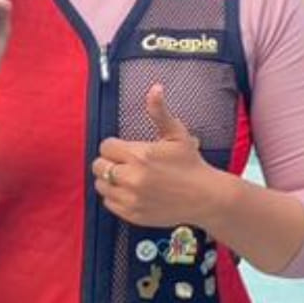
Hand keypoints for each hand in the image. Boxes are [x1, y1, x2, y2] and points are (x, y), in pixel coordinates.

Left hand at [92, 85, 220, 227]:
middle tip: (124, 163)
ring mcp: (131, 198)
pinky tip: (130, 191)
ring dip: (110, 180)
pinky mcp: (132, 214)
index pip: (106, 147)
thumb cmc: (191, 164)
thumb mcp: (177, 134)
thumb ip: (159, 112)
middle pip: (98, 166)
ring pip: (101, 185)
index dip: (114, 146)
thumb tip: (155, 89)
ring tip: (126, 177)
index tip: (124, 148)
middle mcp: (132, 178)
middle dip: (109, 161)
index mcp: (140, 155)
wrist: (204, 197)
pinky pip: (109, 203)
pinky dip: (115, 197)